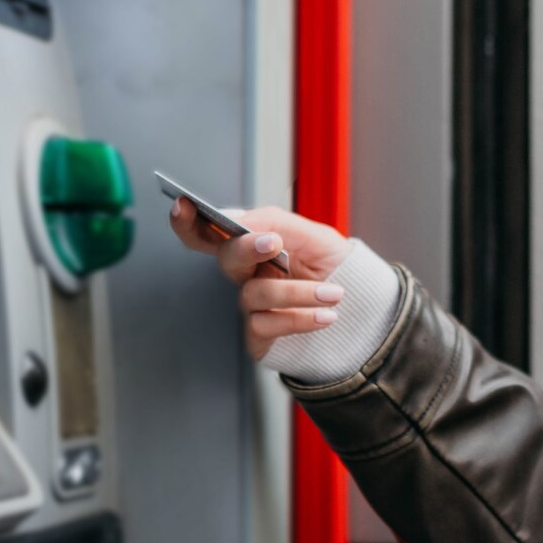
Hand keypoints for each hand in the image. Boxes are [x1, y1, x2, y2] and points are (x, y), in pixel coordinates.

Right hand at [166, 199, 354, 361]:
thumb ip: (273, 222)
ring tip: (332, 293)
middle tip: (274, 243)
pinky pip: (266, 325)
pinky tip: (324, 315)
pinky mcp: (258, 336)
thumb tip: (237, 220)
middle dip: (246, 249)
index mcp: (253, 245)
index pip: (211, 232)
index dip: (189, 220)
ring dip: (297, 292)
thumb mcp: (312, 235)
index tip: (183, 205)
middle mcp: (246, 274)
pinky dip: (300, 318)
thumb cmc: (331, 266)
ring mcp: (251, 306)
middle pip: (227, 259)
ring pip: (255, 294)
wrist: (359, 304)